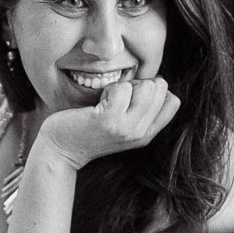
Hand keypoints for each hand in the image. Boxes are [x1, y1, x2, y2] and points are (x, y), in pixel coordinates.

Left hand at [38, 76, 180, 171]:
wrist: (60, 150)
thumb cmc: (87, 129)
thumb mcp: (121, 123)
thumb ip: (141, 109)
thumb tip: (159, 82)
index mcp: (146, 134)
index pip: (173, 101)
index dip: (154, 90)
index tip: (131, 98)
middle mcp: (140, 134)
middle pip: (160, 88)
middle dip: (138, 83)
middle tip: (116, 98)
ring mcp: (126, 129)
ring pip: (147, 86)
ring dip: (125, 85)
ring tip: (108, 100)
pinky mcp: (109, 121)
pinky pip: (123, 88)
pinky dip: (110, 88)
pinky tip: (98, 102)